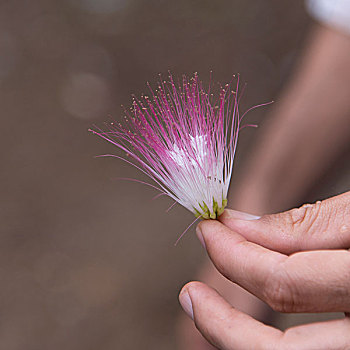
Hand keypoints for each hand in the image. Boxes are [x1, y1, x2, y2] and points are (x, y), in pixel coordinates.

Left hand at [179, 191, 349, 349]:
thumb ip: (308, 225)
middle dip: (223, 323)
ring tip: (205, 312)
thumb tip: (240, 225)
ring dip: (237, 339)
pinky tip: (246, 327)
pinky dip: (269, 341)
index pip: (285, 282)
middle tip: (191, 296)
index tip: (209, 232)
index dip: (234, 257)